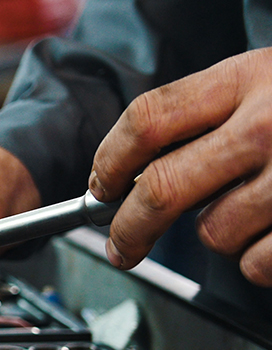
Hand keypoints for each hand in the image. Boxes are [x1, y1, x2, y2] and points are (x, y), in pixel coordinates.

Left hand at [89, 47, 271, 285]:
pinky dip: (258, 260)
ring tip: (250, 211)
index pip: (147, 120)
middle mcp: (269, 125)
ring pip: (213, 232)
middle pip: (162, 187)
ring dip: (218, 235)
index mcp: (246, 79)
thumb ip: (205, 115)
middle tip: (122, 245)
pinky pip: (258, 263)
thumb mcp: (265, 81)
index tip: (101, 187)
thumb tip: (130, 172)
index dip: (109, 160)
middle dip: (128, 227)